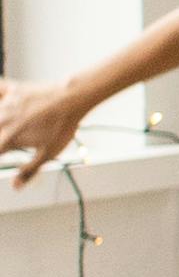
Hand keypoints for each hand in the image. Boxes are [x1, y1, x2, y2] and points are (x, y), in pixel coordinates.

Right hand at [0, 74, 89, 188]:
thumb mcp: (48, 154)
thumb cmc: (63, 126)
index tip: (4, 156)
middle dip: (1, 141)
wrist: (74, 99)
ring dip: (0, 123)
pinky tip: (2, 100)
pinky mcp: (13, 89)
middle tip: (8, 142)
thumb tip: (15, 187)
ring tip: (7, 128)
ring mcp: (6, 103)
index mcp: (9, 138)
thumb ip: (28, 171)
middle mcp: (3, 120)